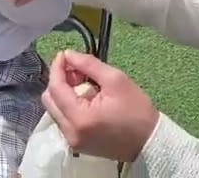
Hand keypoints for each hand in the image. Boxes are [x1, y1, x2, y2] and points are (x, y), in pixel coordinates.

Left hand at [43, 50, 159, 162]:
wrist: (150, 142)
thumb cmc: (137, 111)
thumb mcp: (116, 80)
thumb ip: (88, 64)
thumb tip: (67, 54)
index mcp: (79, 118)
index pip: (56, 88)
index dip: (57, 68)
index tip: (64, 54)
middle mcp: (70, 132)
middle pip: (49, 100)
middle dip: (58, 80)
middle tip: (76, 69)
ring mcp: (72, 141)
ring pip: (54, 110)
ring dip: (63, 92)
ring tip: (82, 82)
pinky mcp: (77, 144)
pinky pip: (63, 119)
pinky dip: (68, 105)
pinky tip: (84, 96)